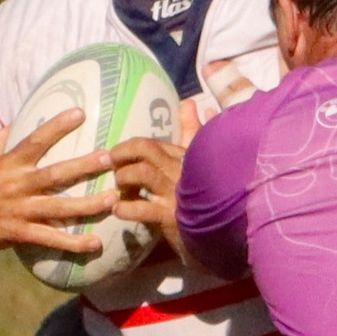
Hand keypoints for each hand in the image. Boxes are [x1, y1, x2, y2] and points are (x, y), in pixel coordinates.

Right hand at [0, 113, 117, 260]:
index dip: (57, 125)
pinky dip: (73, 243)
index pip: (35, 140)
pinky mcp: (17, 234)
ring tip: (112, 200)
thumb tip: (9, 124)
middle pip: (55, 173)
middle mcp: (14, 185)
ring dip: (88, 205)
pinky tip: (95, 244)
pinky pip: (50, 239)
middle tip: (109, 158)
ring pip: (59, 207)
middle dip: (84, 166)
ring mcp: (17, 210)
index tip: (81, 112)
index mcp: (7, 163)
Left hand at [107, 95, 201, 256]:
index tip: (121, 158)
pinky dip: (125, 208)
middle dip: (122, 153)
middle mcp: (181, 171)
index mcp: (186, 157)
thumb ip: (193, 131)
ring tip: (119, 190)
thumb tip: (189, 102)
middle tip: (113, 166)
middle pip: (145, 149)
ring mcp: (177, 194)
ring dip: (123, 178)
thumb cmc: (209, 195)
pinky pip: (143, 208)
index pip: (153, 143)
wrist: (223, 233)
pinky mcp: (173, 218)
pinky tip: (118, 210)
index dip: (130, 148)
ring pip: (142, 173)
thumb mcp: (202, 160)